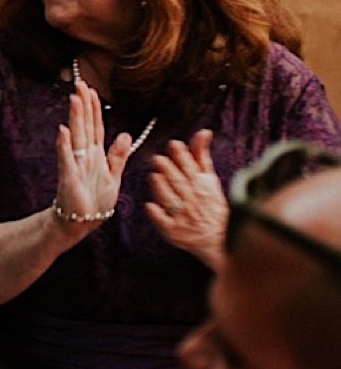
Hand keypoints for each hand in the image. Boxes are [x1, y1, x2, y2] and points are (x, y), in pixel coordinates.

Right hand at [50, 78, 136, 229]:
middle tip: (80, 84)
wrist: (81, 222)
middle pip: (85, 125)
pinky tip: (63, 131)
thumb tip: (126, 134)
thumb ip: (118, 156)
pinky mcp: (69, 177)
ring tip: (74, 99)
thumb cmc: (95, 201)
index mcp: (97, 155)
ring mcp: (75, 165)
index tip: (92, 90)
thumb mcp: (114, 177)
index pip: (96, 126)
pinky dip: (64, 145)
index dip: (95, 108)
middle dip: (83, 105)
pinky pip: (67, 159)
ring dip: (75, 118)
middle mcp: (84, 156)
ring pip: (77, 136)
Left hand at [146, 130, 227, 269]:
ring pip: (171, 200)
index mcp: (201, 185)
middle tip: (158, 159)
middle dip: (170, 170)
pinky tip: (149, 206)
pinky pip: (164, 221)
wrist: (218, 237)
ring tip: (154, 176)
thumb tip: (203, 131)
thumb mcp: (209, 179)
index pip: (190, 168)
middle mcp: (192, 200)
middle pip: (180, 183)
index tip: (173, 145)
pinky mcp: (174, 231)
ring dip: (163, 188)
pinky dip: (157, 214)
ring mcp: (183, 216)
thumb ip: (201, 156)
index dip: (182, 156)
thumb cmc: (210, 203)